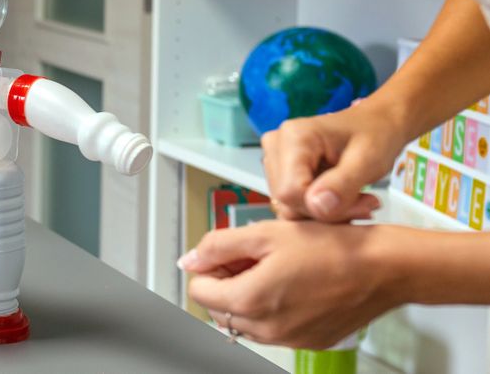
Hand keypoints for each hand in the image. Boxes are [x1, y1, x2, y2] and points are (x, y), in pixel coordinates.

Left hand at [178, 221, 404, 348]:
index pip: (199, 291)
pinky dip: (275, 309)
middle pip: (219, 308)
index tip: (226, 254)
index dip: (209, 267)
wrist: (385, 267)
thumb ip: (220, 246)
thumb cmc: (334, 248)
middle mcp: (266, 328)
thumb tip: (190, 259)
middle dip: (228, 282)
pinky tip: (294, 284)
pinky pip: (275, 329)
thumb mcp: (266, 233)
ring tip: (276, 269)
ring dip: (249, 296)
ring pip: (246, 321)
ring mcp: (289, 339)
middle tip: (252, 257)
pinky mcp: (309, 342)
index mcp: (250, 301)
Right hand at [261, 105, 403, 221]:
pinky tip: (341, 198)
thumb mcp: (369, 159)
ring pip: (290, 207)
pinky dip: (319, 209)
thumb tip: (317, 207)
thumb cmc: (376, 134)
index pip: (290, 191)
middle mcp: (277, 146)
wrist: (378, 123)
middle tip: (364, 202)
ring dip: (326, 212)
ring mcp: (276, 159)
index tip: (359, 204)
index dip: (323, 208)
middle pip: (289, 202)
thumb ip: (342, 184)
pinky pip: (293, 205)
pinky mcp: (281, 172)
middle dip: (328, 211)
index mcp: (294, 136)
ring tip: (356, 198)